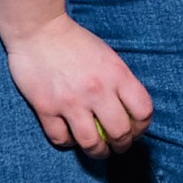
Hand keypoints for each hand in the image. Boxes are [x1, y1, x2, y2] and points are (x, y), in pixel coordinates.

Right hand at [4, 14, 152, 156]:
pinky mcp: (46, 108)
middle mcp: (97, 90)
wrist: (40, 30)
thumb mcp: (109, 57)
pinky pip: (61, 139)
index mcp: (117, 74)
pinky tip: (71, 138)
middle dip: (122, 145)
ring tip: (99, 151)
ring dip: (98, 152)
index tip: (136, 130)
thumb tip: (130, 112)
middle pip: (120, 132)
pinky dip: (68, 143)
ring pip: (91, 143)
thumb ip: (119, 82)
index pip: (143, 111)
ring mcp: (71, 101)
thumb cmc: (76, 43)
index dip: (142, 127)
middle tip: (119, 147)